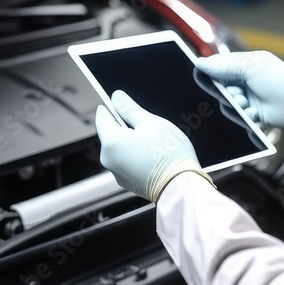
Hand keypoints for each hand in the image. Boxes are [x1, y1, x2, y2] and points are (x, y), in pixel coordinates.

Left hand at [94, 90, 214, 202]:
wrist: (181, 186)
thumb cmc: (169, 155)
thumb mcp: (150, 122)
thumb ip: (130, 108)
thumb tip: (117, 97)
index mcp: (110, 143)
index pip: (102, 116)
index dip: (113, 106)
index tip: (123, 103)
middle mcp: (108, 160)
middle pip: (111, 133)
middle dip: (126, 126)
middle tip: (148, 124)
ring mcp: (117, 173)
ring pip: (120, 148)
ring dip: (132, 141)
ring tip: (154, 142)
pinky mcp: (128, 182)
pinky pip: (127, 162)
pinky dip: (136, 155)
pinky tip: (153, 155)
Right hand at [195, 51, 283, 131]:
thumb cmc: (278, 81)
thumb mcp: (250, 68)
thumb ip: (224, 66)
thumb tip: (200, 62)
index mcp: (245, 65)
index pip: (219, 66)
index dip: (210, 72)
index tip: (202, 76)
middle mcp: (245, 81)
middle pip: (221, 87)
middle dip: (226, 92)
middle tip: (235, 94)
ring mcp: (249, 98)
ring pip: (227, 104)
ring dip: (236, 105)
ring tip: (247, 104)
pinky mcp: (252, 115)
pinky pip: (238, 117)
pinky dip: (244, 116)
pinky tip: (255, 113)